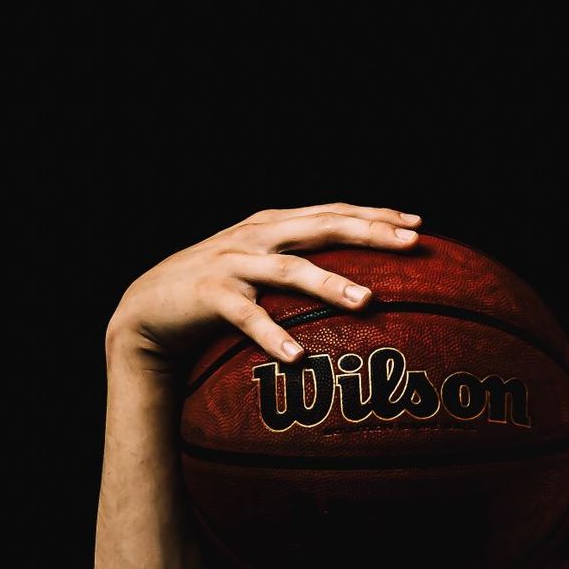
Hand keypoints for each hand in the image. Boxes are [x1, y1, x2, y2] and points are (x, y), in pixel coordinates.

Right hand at [105, 202, 422, 370]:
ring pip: (289, 269)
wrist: (150, 308)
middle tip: (411, 242)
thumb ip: (302, 260)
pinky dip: (272, 335)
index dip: (374, 213)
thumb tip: (364, 282)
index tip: (418, 222)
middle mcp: (256, 236)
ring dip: (329, 283)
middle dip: (368, 231)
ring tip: (367, 302)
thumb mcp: (262, 266)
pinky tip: (297, 356)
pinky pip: (246, 317)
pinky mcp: (211, 296)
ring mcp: (233, 263)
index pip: (332, 212)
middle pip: (320, 227)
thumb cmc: (219, 291)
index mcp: (273, 225)